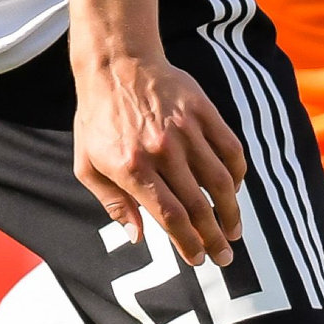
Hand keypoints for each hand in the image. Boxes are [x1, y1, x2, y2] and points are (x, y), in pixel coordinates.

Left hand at [74, 42, 247, 265]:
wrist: (116, 63)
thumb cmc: (97, 118)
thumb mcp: (87, 164)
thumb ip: (112, 203)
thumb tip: (136, 236)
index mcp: (132, 167)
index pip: (170, 216)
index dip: (187, 243)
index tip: (197, 259)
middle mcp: (162, 151)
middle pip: (199, 206)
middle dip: (214, 238)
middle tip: (224, 257)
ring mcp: (186, 130)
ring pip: (220, 181)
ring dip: (231, 211)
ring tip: (233, 230)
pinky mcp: (203, 111)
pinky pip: (230, 149)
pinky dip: (236, 174)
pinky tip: (234, 190)